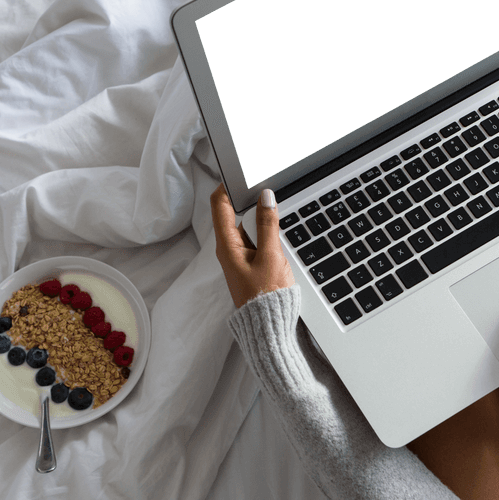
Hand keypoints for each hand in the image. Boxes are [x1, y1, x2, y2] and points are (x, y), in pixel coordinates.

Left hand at [210, 183, 295, 308]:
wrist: (270, 326)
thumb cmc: (266, 296)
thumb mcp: (271, 256)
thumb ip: (269, 225)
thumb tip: (266, 197)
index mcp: (227, 245)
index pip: (219, 204)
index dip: (227, 186)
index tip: (241, 173)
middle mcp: (229, 249)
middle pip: (237, 214)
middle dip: (254, 207)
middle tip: (271, 203)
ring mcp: (240, 256)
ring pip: (250, 228)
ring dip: (264, 225)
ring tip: (277, 234)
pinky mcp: (250, 263)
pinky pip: (258, 241)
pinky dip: (268, 238)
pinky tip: (279, 245)